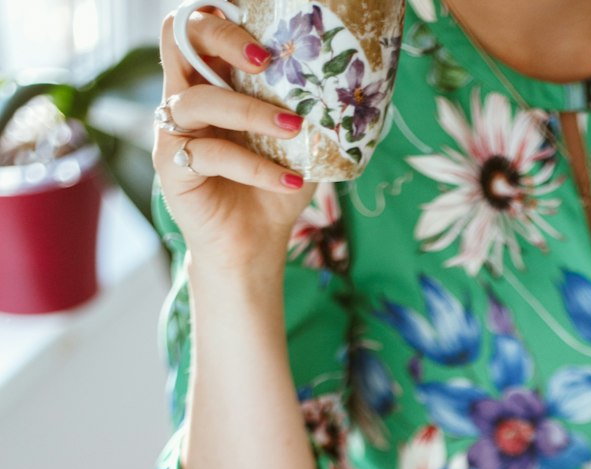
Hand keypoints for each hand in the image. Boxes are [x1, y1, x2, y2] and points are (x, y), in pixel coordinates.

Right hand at [154, 9, 313, 267]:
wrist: (254, 247)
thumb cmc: (273, 191)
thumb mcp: (298, 145)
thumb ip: (305, 109)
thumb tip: (343, 83)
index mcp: (212, 83)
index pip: (202, 25)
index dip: (225, 14)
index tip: (270, 35)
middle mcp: (185, 97)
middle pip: (179, 36)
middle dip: (224, 37)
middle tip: (266, 61)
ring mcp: (173, 131)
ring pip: (198, 100)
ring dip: (251, 111)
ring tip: (293, 130)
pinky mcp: (172, 167)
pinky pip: (209, 154)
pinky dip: (254, 167)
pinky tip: (288, 181)